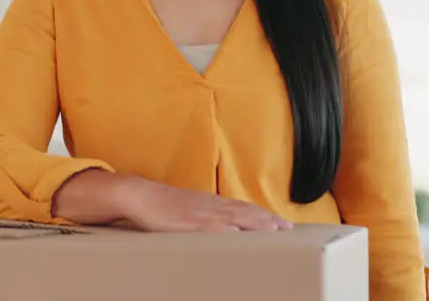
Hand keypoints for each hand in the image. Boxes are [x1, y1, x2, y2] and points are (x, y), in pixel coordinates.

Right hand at [116, 176, 291, 231]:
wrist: (141, 195)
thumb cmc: (163, 204)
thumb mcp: (189, 208)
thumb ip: (205, 214)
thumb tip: (221, 226)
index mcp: (212, 203)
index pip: (245, 208)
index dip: (264, 215)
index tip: (281, 223)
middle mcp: (212, 206)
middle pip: (246, 212)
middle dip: (268, 220)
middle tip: (287, 228)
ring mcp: (201, 214)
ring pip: (235, 217)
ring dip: (256, 223)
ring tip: (274, 230)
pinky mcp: (189, 222)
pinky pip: (211, 227)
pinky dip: (226, 230)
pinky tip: (238, 234)